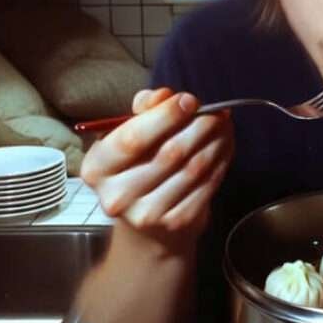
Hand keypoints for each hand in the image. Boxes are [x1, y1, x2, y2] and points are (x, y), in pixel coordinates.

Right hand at [80, 87, 234, 238]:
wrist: (147, 227)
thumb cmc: (137, 167)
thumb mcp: (129, 135)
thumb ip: (145, 110)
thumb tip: (165, 95)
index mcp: (97, 168)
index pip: (133, 138)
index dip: (166, 116)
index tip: (190, 100)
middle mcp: (117, 195)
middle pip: (170, 152)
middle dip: (199, 126)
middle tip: (217, 112)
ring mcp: (147, 214)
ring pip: (193, 168)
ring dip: (215, 141)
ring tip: (224, 125)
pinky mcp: (177, 223)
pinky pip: (207, 185)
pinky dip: (221, 161)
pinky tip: (224, 147)